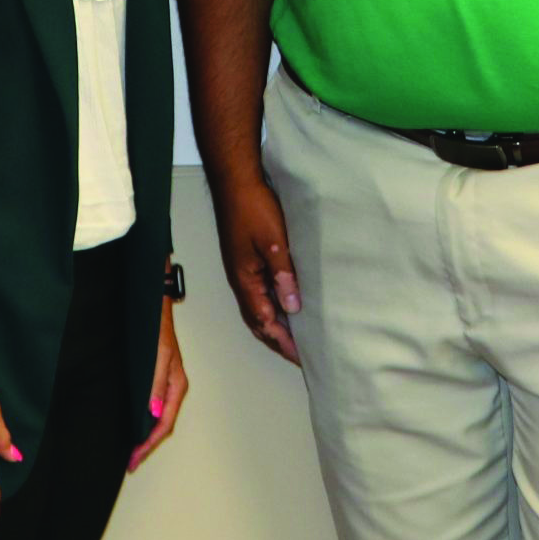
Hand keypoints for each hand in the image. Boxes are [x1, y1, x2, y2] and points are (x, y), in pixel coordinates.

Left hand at [128, 297, 187, 473]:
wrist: (151, 306)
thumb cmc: (156, 328)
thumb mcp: (157, 356)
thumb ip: (155, 384)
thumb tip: (153, 412)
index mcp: (176, 386)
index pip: (164, 424)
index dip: (149, 444)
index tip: (134, 459)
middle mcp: (171, 388)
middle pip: (162, 425)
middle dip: (147, 445)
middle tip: (130, 462)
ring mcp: (164, 384)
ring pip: (156, 418)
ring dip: (144, 435)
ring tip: (130, 450)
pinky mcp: (154, 379)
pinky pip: (149, 407)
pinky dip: (141, 420)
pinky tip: (131, 424)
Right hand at [208, 174, 300, 365]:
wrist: (235, 183)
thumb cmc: (252, 208)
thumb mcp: (273, 242)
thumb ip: (283, 275)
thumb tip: (292, 307)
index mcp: (245, 281)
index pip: (265, 322)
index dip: (284, 341)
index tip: (303, 356)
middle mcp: (241, 281)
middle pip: (258, 322)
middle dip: (278, 341)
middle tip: (300, 356)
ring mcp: (243, 272)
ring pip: (258, 310)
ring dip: (275, 327)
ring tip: (294, 339)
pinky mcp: (247, 262)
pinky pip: (259, 295)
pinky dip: (272, 308)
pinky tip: (286, 306)